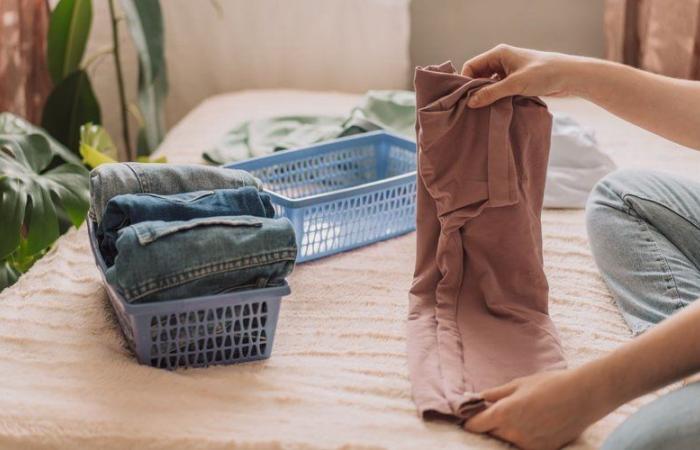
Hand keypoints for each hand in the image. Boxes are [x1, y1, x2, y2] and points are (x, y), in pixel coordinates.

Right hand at [461, 44, 581, 107]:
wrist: (570, 77)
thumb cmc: (544, 73)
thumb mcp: (515, 84)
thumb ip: (491, 93)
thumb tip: (470, 102)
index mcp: (498, 54)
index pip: (471, 65)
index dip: (465, 81)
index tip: (463, 98)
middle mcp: (501, 60)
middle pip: (478, 75)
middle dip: (474, 90)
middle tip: (471, 107)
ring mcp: (508, 71)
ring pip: (488, 84)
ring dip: (485, 96)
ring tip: (481, 110)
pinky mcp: (515, 81)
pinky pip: (498, 89)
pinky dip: (494, 98)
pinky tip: (493, 108)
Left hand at [464, 369, 612, 449]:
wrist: (583, 396)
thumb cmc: (550, 384)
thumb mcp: (519, 384)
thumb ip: (495, 394)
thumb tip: (478, 398)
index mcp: (504, 413)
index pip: (475, 425)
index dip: (470, 421)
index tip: (470, 417)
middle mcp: (513, 432)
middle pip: (491, 433)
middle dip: (490, 425)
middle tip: (498, 412)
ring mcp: (528, 444)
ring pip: (507, 440)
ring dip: (507, 431)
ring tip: (522, 415)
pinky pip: (524, 445)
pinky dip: (523, 437)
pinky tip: (534, 423)